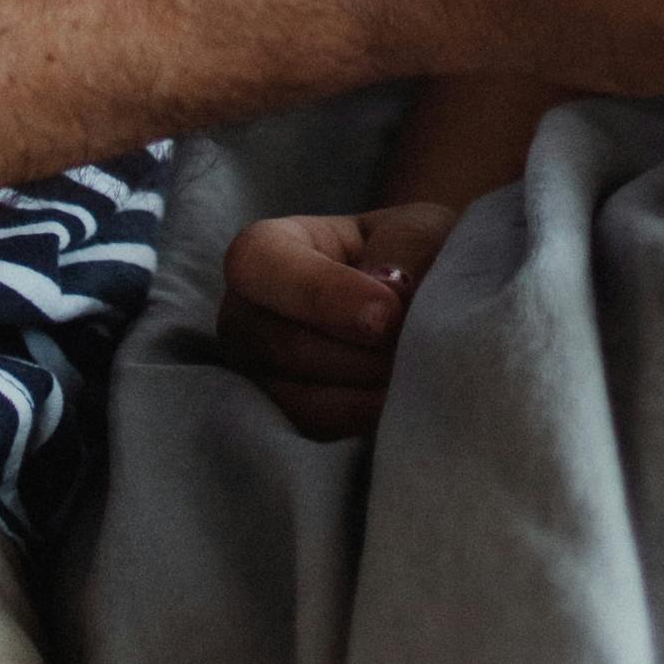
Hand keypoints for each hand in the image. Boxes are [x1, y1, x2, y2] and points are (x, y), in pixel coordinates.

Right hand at [217, 196, 467, 439]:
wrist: (417, 297)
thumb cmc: (410, 252)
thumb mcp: (418, 230)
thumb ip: (403, 250)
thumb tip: (390, 299)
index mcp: (266, 250)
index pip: (259, 264)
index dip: (322, 292)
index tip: (388, 314)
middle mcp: (246, 314)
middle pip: (283, 344)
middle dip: (359, 353)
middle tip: (417, 349)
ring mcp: (257, 373)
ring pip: (297, 398)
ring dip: (364, 390)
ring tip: (417, 375)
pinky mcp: (284, 418)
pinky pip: (314, 432)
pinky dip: (362, 419)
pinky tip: (401, 404)